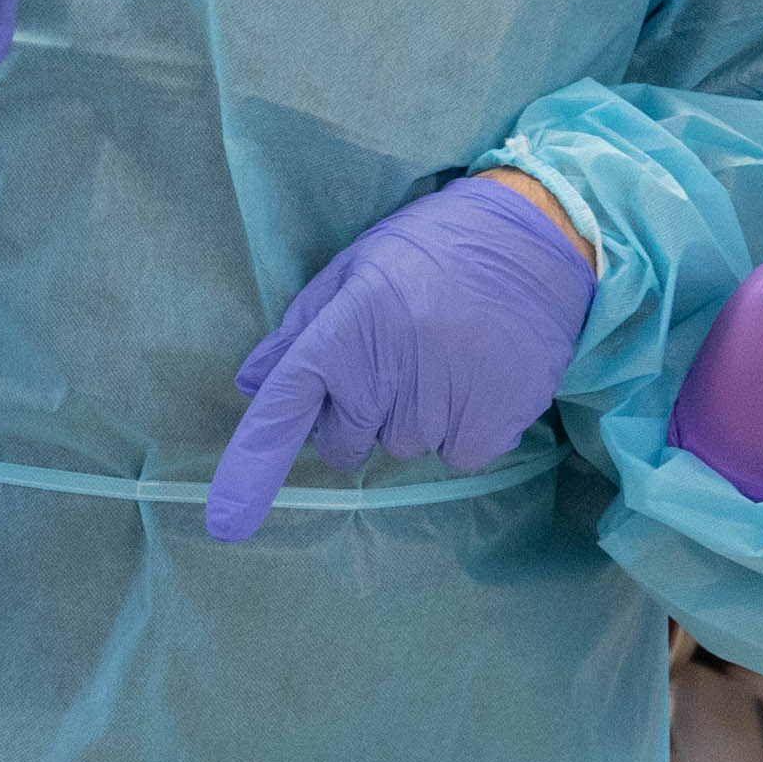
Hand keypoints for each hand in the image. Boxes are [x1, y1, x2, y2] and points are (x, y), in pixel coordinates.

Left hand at [207, 173, 591, 543]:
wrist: (536, 239)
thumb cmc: (434, 250)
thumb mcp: (357, 268)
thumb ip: (303, 327)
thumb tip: (252, 383)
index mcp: (346, 328)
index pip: (286, 404)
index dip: (251, 465)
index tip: (226, 522)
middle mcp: (388, 371)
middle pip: (344, 444)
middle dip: (357, 417)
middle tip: (396, 362)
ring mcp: (441, 402)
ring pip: (403, 449)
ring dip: (417, 417)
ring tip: (448, 355)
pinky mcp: (492, 422)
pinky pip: (458, 455)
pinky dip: (465, 428)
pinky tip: (478, 377)